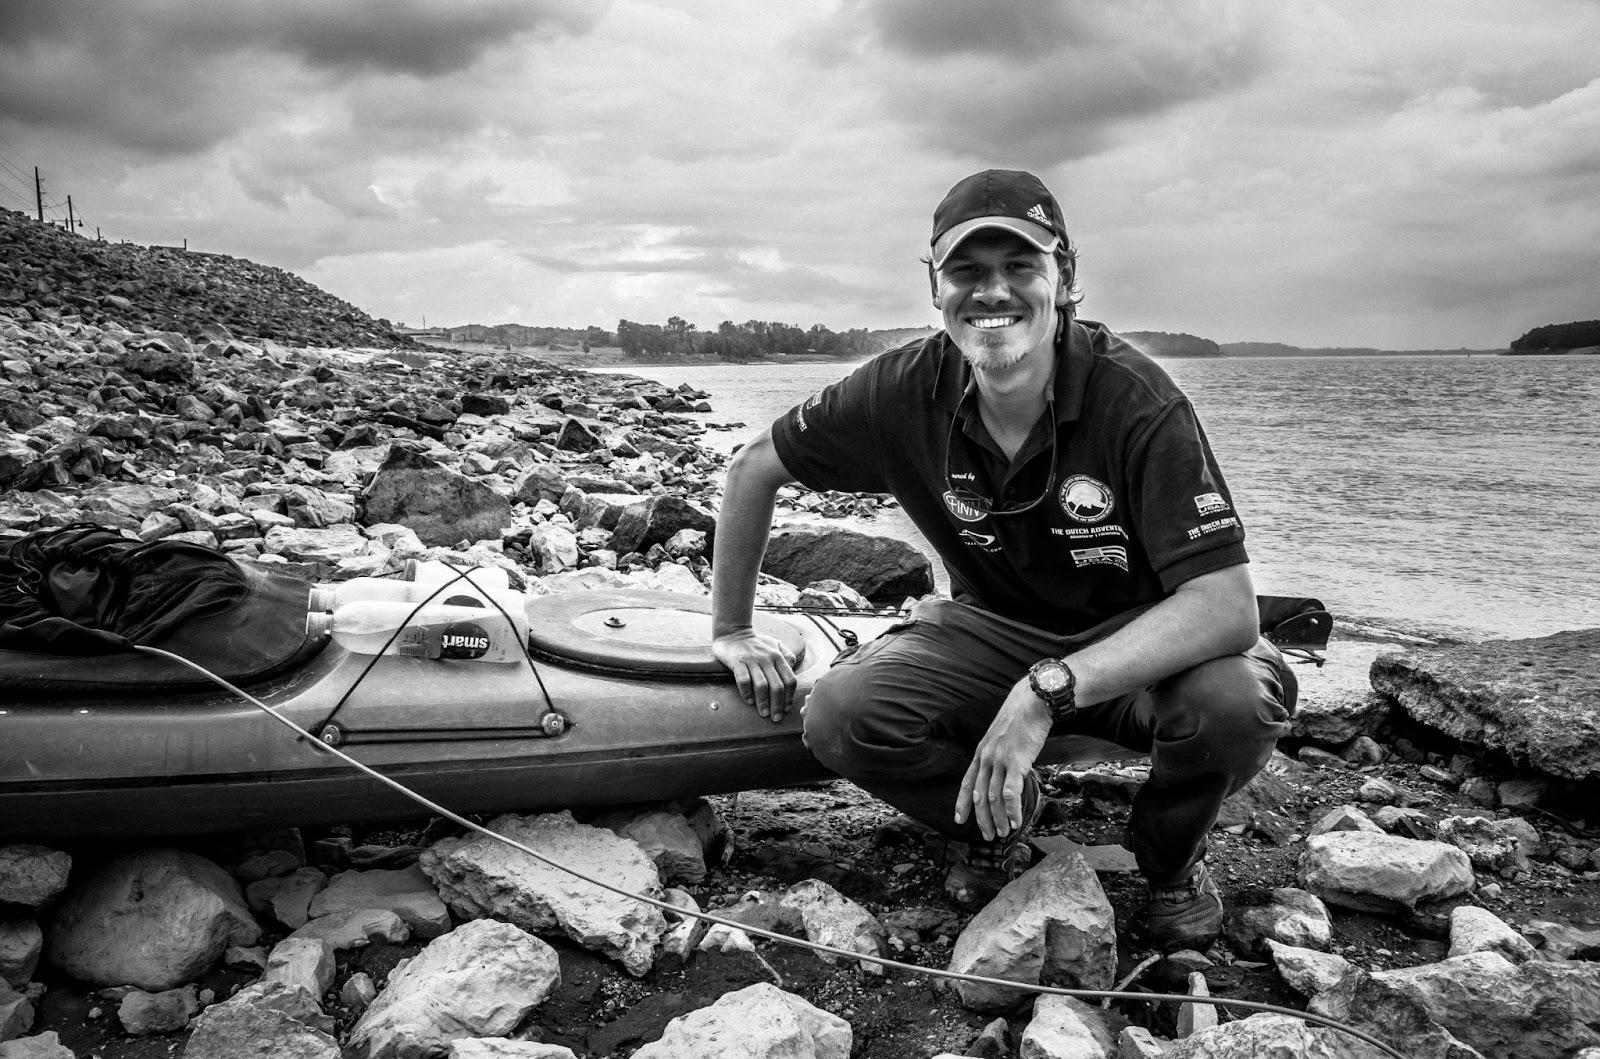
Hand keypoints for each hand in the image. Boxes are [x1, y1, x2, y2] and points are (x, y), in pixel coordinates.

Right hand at [712, 628, 797, 721]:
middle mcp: (767, 659)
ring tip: (764, 713)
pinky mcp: (737, 662)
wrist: (733, 631)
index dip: (790, 697)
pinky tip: (749, 701)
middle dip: (778, 705)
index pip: (789, 679)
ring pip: (762, 685)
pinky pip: (743, 680)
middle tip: (775, 718)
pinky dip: (747, 693)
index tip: (786, 709)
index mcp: (778, 656)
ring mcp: (752, 660)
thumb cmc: (756, 642)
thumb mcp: (775, 644)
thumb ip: (787, 655)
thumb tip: (793, 669)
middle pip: (778, 686)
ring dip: (764, 702)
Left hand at [955, 678, 1051, 840]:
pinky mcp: (1017, 762)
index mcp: (981, 753)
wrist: (1032, 703)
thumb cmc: (1021, 719)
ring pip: (993, 798)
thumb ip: (1000, 756)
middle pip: (979, 796)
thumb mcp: (1002, 738)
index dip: (962, 803)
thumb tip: (1005, 774)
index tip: (959, 820)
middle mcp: (986, 758)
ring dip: (998, 818)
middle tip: (987, 836)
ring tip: (1003, 833)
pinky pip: (1011, 792)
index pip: (966, 783)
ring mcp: (1000, 760)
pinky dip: (1013, 810)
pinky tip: (1017, 822)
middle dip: (982, 819)